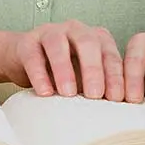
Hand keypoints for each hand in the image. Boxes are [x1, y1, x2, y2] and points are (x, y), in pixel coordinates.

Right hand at [1, 20, 124, 100]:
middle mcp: (76, 30)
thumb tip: (116, 114)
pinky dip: (39, 74)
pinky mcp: (27, 42)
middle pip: (88, 42)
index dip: (116, 76)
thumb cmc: (66, 72)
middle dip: (93, 69)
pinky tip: (45, 93)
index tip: (118, 99)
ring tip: (68, 93)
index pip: (110, 54)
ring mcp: (50, 32)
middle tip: (95, 95)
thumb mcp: (86, 79)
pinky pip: (33, 55)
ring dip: (64, 69)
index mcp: (96, 38)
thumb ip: (101, 89)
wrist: (26, 59)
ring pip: (57, 44)